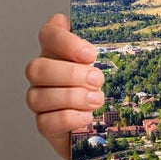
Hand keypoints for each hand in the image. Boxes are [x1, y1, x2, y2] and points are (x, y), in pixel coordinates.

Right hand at [24, 12, 103, 159]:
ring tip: (96, 100)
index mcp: (57, 52)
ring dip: (72, 97)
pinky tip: (87, 116)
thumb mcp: (109, 63)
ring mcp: (40, 100)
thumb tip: (123, 36)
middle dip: (70, 75)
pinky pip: (46, 122)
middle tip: (97, 80)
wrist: (104, 122)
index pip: (48, 35)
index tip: (90, 54)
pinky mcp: (45, 124)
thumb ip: (106, 47)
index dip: (64, 42)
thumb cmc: (103, 87)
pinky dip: (69, 118)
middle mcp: (43, 74)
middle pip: (36, 68)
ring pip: (37, 96)